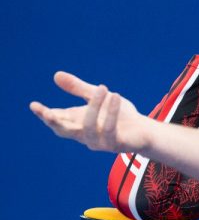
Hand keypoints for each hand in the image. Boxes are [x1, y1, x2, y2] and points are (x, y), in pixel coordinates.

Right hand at [30, 71, 150, 152]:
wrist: (144, 130)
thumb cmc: (119, 115)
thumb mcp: (97, 97)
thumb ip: (78, 88)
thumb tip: (56, 75)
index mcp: (77, 123)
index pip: (56, 120)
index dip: (44, 114)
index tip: (34, 105)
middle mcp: (84, 135)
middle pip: (63, 131)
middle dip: (54, 122)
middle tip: (47, 111)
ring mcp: (99, 142)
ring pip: (89, 127)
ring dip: (95, 106)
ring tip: (103, 88)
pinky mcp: (114, 144)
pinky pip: (110, 128)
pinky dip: (111, 111)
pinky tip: (115, 95)